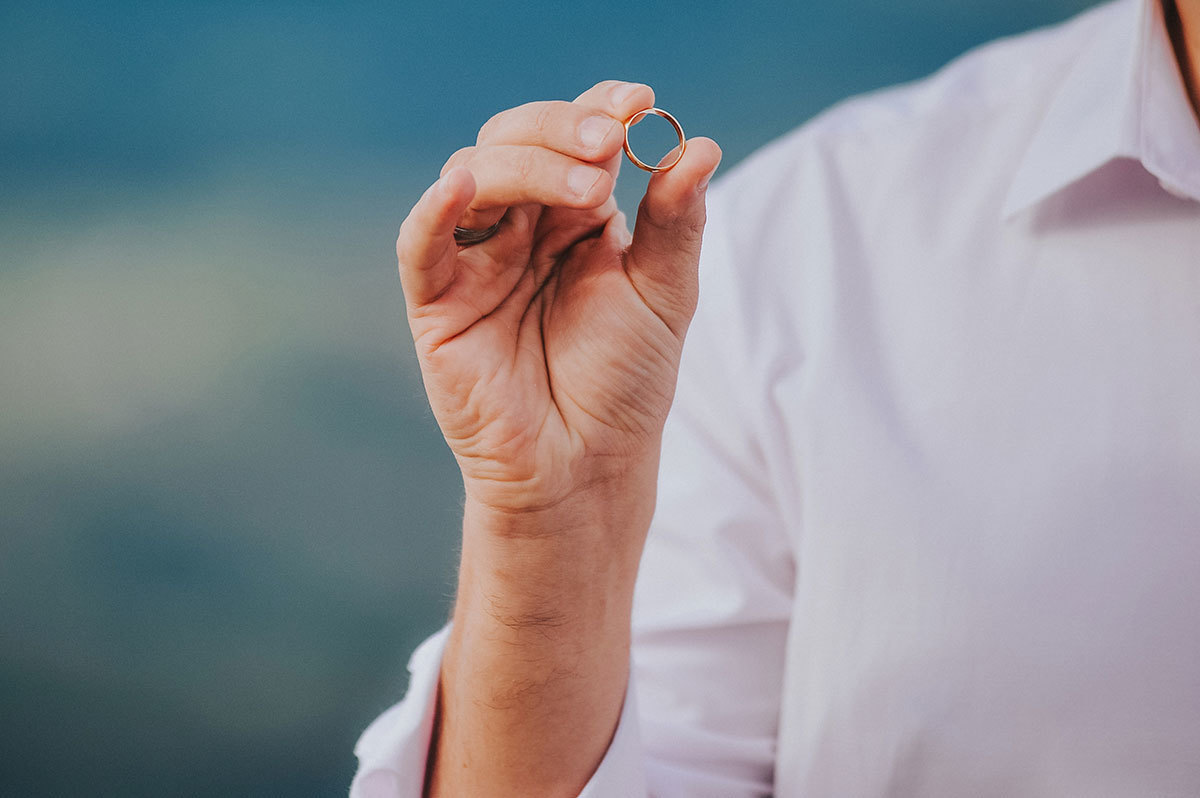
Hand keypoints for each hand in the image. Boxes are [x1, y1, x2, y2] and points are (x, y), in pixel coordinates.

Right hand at [397, 80, 721, 515]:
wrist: (586, 464)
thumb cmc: (623, 382)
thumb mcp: (662, 294)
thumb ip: (674, 222)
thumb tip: (700, 145)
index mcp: (573, 218)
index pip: (574, 140)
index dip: (599, 111)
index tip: (639, 101)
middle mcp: (521, 227)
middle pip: (518, 142)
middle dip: (563, 133)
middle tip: (609, 145)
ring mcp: (475, 259)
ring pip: (474, 176)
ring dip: (526, 166)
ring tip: (586, 187)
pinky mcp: (436, 300)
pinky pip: (422, 243)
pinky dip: (435, 210)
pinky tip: (464, 184)